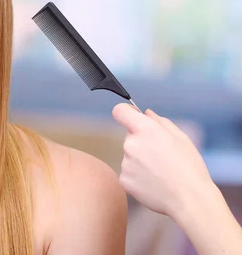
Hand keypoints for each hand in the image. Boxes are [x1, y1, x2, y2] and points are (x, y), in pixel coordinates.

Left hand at [112, 103, 214, 218]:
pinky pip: (128, 173)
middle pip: (129, 137)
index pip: (120, 111)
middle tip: (161, 157)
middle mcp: (131, 144)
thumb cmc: (189, 167)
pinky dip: (138, 177)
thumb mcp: (181, 139)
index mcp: (146, 130)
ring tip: (161, 173)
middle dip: (142, 142)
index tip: (132, 117)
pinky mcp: (124, 180)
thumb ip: (161, 122)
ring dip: (140, 161)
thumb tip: (145, 113)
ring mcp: (126, 163)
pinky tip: (154, 183)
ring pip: (129, 156)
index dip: (126, 113)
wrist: (190, 200)